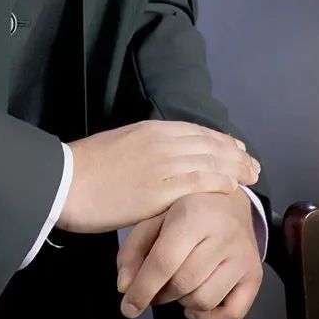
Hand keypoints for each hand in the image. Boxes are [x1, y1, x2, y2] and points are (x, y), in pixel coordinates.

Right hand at [58, 121, 259, 234]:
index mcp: (150, 129)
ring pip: (209, 160)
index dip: (219, 139)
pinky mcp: (160, 189)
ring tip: (251, 175)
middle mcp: (161, 142)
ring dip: (234, 167)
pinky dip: (219, 181)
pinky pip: (198, 181)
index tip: (235, 146)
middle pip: (208, 143)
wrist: (66, 181)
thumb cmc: (86, 167)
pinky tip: (232, 187)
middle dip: (233, 153)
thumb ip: (143, 148)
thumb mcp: (119, 145)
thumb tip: (159, 157)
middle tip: (252, 162)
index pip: (195, 130)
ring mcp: (163, 164)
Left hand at [115, 190, 262, 318]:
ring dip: (183, 302)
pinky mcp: (254, 276)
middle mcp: (223, 235)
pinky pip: (232, 314)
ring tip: (178, 285)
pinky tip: (195, 306)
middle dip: (161, 294)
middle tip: (154, 287)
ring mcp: (243, 257)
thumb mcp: (155, 216)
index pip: (165, 261)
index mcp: (194, 214)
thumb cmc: (188, 208)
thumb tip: (125, 287)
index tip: (128, 306)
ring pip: (204, 300)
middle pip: (183, 284)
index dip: (143, 288)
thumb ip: (134, 249)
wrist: (230, 199)